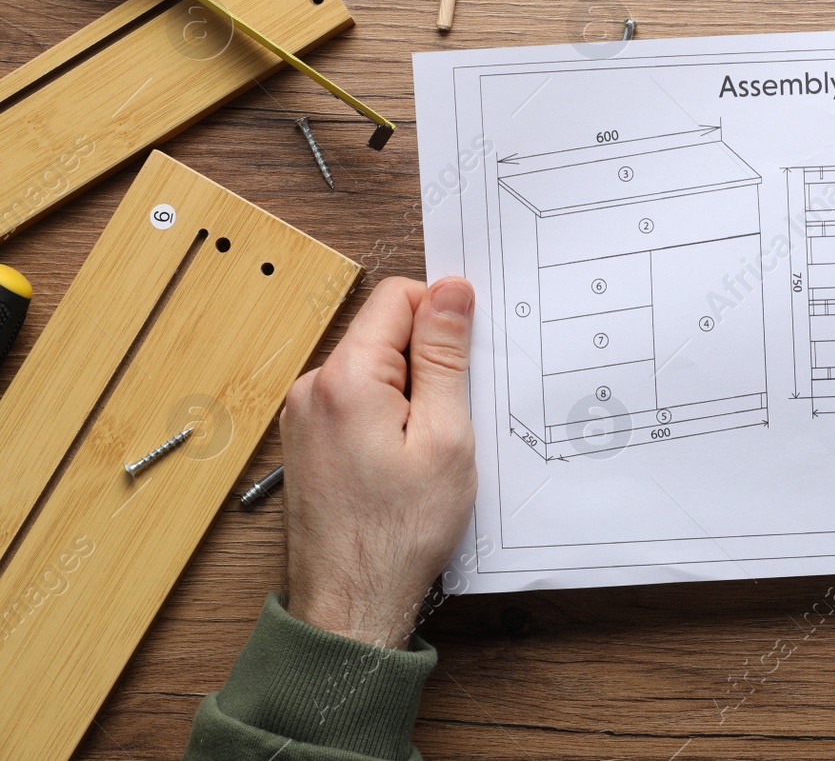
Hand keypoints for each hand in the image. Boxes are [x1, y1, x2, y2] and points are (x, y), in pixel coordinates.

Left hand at [281, 276, 476, 647]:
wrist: (352, 604)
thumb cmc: (400, 533)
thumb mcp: (446, 436)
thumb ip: (445, 355)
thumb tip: (451, 291)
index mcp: (346, 378)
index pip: (398, 297)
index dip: (443, 315)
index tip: (468, 357)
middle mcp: (312, 388)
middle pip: (384, 332)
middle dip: (428, 360)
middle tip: (453, 417)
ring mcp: (304, 416)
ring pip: (373, 369)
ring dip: (411, 393)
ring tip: (428, 448)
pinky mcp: (307, 440)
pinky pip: (357, 401)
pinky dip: (389, 416)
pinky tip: (405, 460)